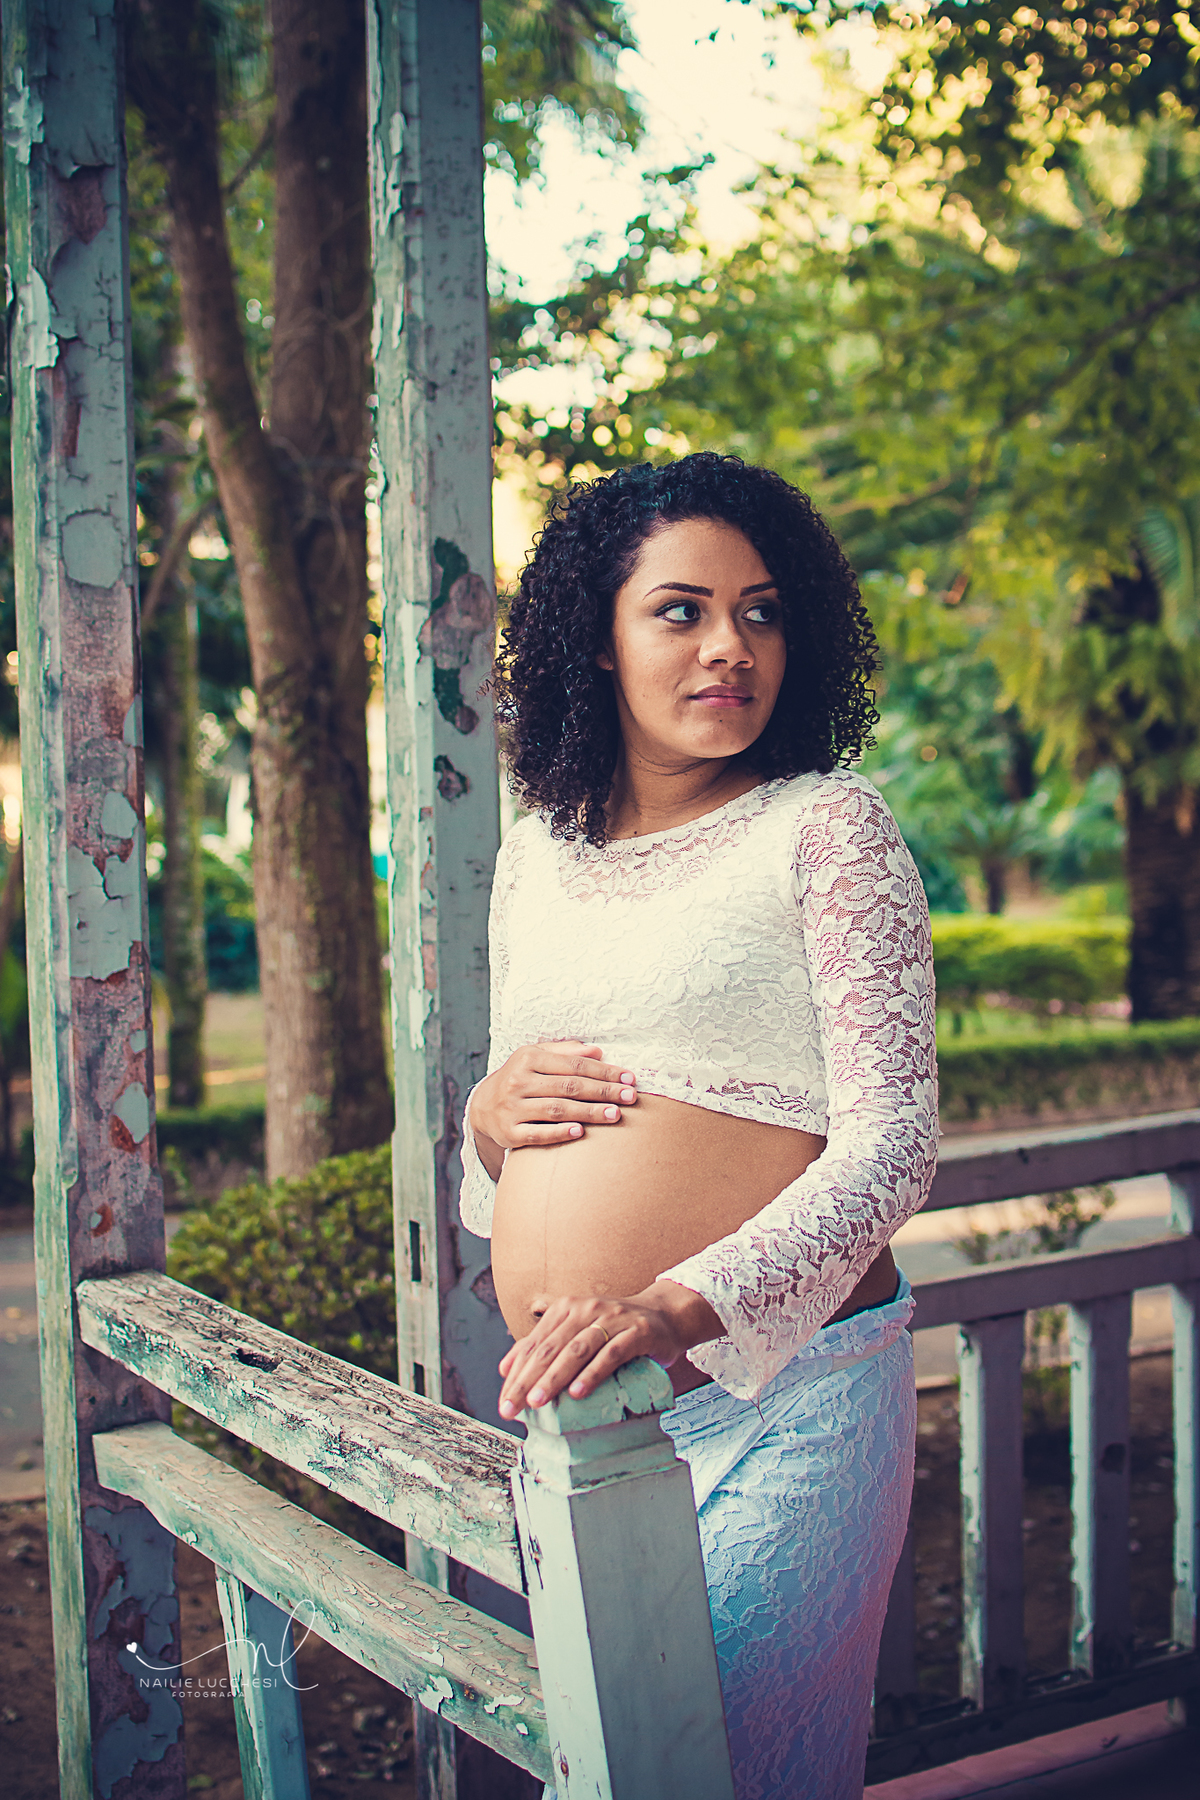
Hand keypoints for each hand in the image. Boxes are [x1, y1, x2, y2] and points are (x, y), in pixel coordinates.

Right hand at [471, 1040, 637, 1159]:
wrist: (482, 1106)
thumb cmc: (520, 1077)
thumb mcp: (536, 1056)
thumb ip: (566, 1052)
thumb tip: (597, 1051)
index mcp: (529, 1058)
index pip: (574, 1065)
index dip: (604, 1071)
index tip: (629, 1078)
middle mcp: (519, 1081)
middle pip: (569, 1086)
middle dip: (603, 1091)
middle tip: (629, 1097)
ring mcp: (512, 1108)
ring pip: (556, 1109)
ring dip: (589, 1112)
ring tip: (615, 1115)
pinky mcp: (509, 1133)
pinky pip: (537, 1133)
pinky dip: (558, 1133)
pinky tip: (580, 1132)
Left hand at [497, 1281, 723, 1419]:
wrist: (665, 1315)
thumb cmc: (616, 1329)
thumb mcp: (578, 1332)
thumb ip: (544, 1345)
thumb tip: (506, 1368)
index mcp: (567, 1308)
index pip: (535, 1343)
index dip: (517, 1373)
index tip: (504, 1401)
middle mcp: (586, 1309)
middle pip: (550, 1347)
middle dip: (528, 1379)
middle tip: (512, 1408)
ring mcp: (613, 1319)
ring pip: (577, 1350)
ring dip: (555, 1377)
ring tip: (538, 1401)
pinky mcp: (637, 1332)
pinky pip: (611, 1354)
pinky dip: (592, 1373)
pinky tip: (578, 1392)